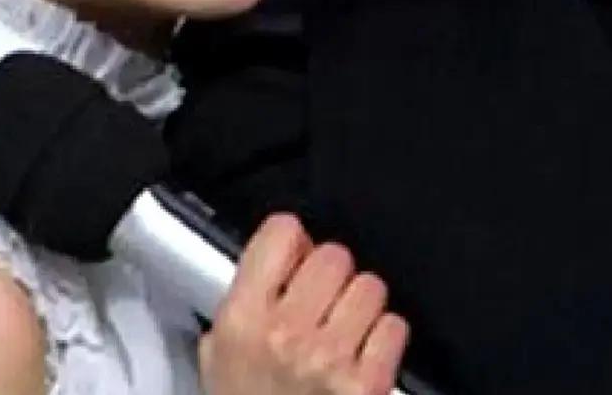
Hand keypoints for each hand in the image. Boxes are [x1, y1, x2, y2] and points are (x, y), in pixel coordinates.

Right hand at [199, 213, 408, 394]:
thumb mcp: (218, 361)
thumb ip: (241, 304)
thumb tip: (276, 259)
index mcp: (242, 321)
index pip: (283, 232)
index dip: (295, 244)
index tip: (297, 260)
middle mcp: (285, 334)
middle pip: (334, 255)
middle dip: (333, 278)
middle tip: (323, 306)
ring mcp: (328, 360)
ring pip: (370, 287)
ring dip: (362, 308)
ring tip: (344, 336)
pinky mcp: (365, 386)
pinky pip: (393, 327)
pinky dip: (384, 341)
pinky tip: (364, 359)